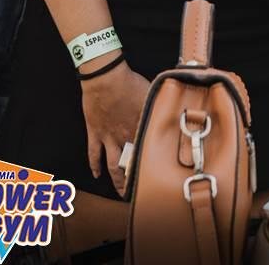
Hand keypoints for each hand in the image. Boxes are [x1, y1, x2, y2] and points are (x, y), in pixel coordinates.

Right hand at [80, 59, 150, 195]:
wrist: (106, 77)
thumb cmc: (130, 83)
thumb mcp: (153, 94)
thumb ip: (161, 107)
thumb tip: (175, 111)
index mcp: (141, 128)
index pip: (150, 154)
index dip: (155, 167)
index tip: (161, 178)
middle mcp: (126, 137)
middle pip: (131, 165)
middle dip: (136, 181)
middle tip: (140, 192)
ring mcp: (108, 137)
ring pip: (112, 165)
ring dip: (116, 180)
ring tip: (120, 191)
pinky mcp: (94, 133)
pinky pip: (93, 153)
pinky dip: (94, 165)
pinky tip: (96, 174)